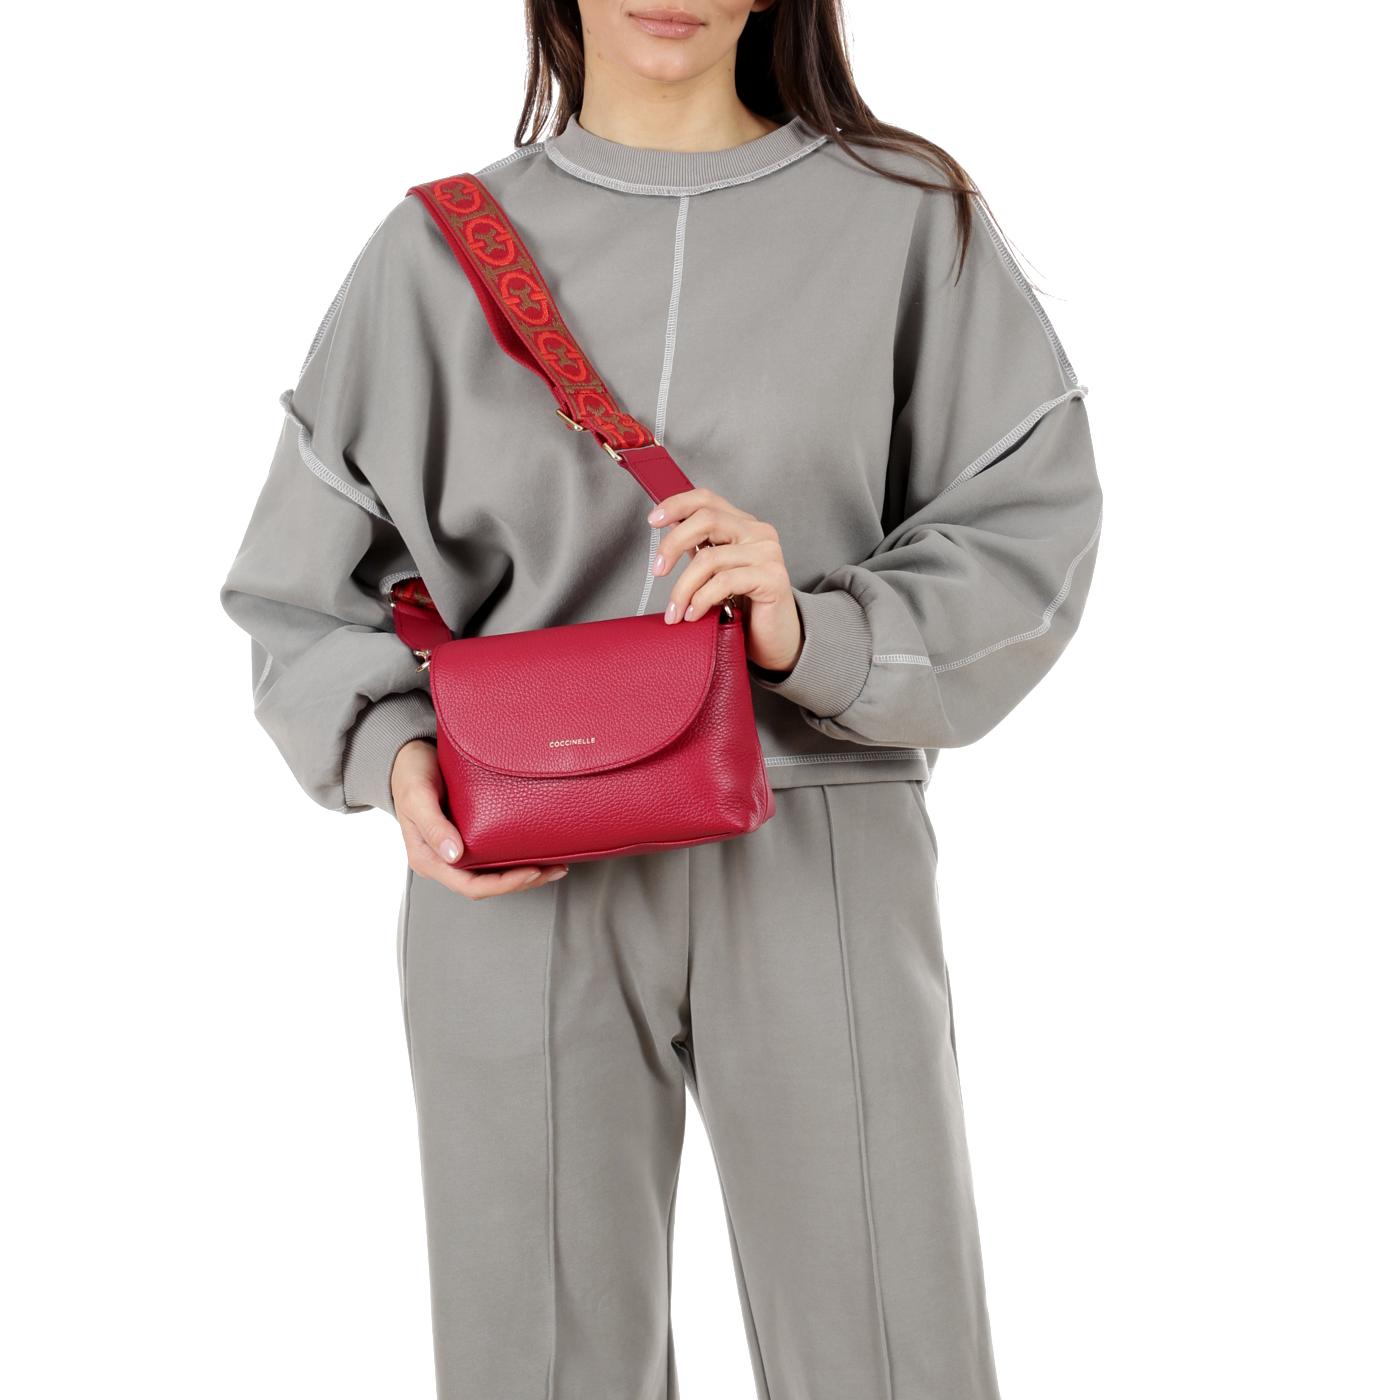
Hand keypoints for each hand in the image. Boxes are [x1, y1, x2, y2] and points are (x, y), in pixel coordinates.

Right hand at [390, 739, 567, 898]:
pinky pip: (493, 855)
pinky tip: (536, 849)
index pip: (470, 886)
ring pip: (492, 873)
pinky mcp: (467, 837)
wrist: (407, 757)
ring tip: (555, 864)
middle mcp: (444, 861)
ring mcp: (456, 851)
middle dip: (522, 881)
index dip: (503, 884)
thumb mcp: (417, 797)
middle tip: (556, 869)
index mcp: (429, 860)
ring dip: (524, 873)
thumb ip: (433, 826)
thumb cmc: (410, 776)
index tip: (531, 872)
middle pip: (487, 884)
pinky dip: (516, 856)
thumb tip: (454, 855)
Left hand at [648, 489, 802, 673]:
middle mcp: (758, 532)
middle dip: (673, 544)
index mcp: (743, 525)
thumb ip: (700, 546)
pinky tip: (695, 614)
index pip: (707, 499)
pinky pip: (725, 582)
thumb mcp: (716, 570)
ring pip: (710, 558)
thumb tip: (669, 526)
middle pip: (706, 519)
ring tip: (676, 611)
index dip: (677, 504)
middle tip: (658, 570)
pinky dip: (702, 599)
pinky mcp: (773, 578)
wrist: (776, 638)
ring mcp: (768, 553)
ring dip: (684, 588)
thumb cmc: (746, 605)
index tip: (653, 520)